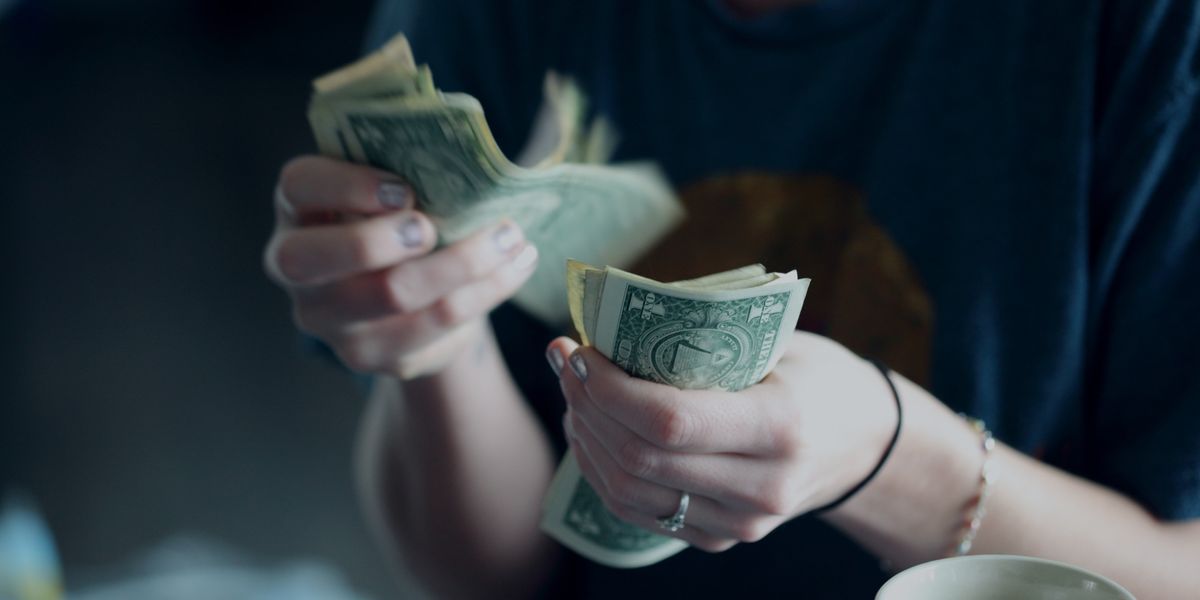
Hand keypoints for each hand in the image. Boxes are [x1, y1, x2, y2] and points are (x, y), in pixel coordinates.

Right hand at [264, 155, 538, 378]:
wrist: (412, 292)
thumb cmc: (401, 218)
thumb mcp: (392, 188)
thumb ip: (408, 168)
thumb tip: (467, 156)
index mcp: (298, 208)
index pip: (298, 186)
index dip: (345, 185)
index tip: (403, 189)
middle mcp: (296, 268)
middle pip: (316, 259)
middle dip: (379, 240)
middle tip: (432, 227)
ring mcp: (330, 320)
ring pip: (392, 295)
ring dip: (462, 263)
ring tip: (511, 237)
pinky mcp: (373, 355)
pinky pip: (435, 326)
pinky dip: (486, 291)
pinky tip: (516, 266)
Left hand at [546, 331, 897, 551]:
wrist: (864, 444)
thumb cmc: (817, 376)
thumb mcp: (779, 343)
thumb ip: (706, 338)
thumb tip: (613, 318)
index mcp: (781, 427)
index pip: (670, 421)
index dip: (609, 388)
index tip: (580, 350)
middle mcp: (761, 487)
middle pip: (640, 458)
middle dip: (587, 405)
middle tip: (565, 360)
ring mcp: (740, 523)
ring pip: (629, 492)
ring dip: (586, 437)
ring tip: (573, 391)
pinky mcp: (721, 538)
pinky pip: (639, 512)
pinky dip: (602, 469)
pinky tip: (590, 429)